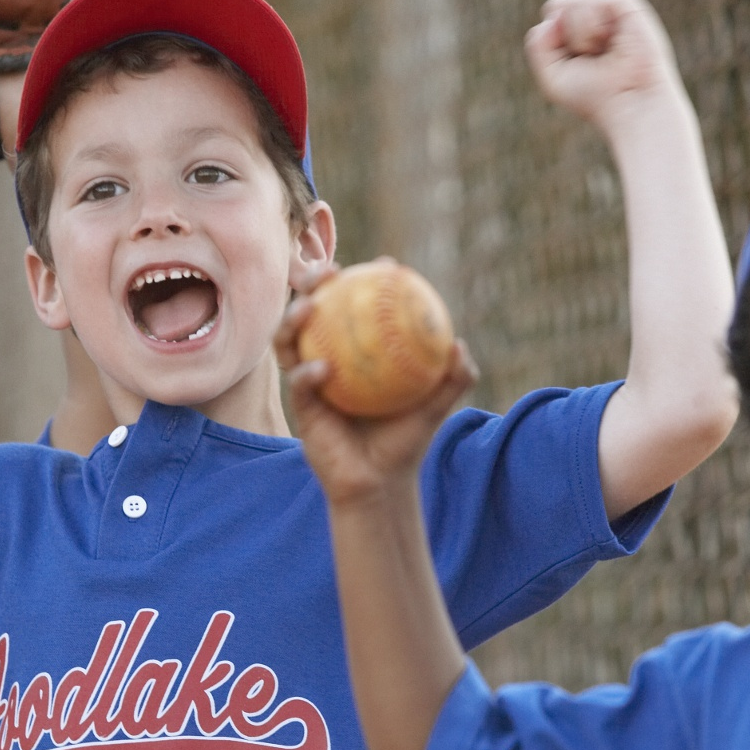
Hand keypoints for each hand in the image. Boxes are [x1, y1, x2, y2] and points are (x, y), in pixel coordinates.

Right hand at [276, 277, 477, 507]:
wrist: (379, 483)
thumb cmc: (406, 442)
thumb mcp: (436, 408)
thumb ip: (453, 378)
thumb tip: (458, 346)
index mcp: (359, 350)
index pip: (358, 305)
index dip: (367, 280)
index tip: (386, 266)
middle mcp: (330, 356)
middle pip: (313, 309)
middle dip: (311, 283)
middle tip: (327, 272)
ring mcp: (311, 378)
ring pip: (291, 340)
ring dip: (293, 319)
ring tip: (308, 309)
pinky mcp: (302, 406)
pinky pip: (299, 383)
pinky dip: (307, 372)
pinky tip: (320, 369)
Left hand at [525, 0, 681, 128]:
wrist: (629, 103)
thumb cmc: (594, 97)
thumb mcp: (552, 77)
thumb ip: (538, 44)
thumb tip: (553, 13)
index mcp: (579, 31)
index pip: (550, 16)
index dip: (552, 42)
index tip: (576, 64)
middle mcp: (596, 17)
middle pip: (557, 6)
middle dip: (565, 38)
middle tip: (592, 58)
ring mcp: (611, 9)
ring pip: (570, 4)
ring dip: (581, 37)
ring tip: (604, 51)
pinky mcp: (626, 5)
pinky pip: (590, 2)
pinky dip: (592, 30)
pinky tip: (610, 42)